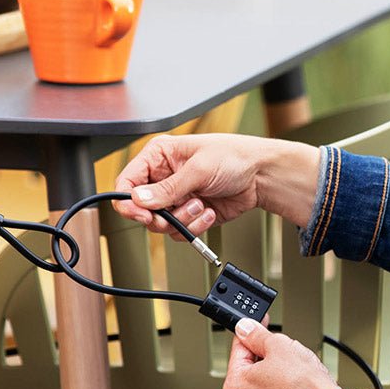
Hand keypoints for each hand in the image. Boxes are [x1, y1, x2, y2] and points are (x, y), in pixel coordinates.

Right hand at [113, 133, 320, 237]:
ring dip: (182, 220)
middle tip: (172, 215)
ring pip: (161, 224)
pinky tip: (209, 212)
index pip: (128, 181)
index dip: (129, 200)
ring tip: (201, 205)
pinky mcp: (189, 215)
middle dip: (159, 216)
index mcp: (158, 157)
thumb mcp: (198, 169)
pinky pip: (180, 231)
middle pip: (141, 209)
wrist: (261, 176)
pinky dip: (195, 227)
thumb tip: (140, 200)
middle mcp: (164, 178)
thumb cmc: (234, 157)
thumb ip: (168, 188)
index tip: (141, 213)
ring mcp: (177, 198)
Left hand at [223, 318, 344, 388]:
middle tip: (286, 349)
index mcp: (235, 386)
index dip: (251, 332)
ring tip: (299, 368)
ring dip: (280, 369)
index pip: (239, 349)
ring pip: (268, 380)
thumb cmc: (304, 386)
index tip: (259, 323)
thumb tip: (245, 328)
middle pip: (253, 366)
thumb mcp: (278, 346)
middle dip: (269, 353)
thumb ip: (257, 335)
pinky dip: (289, 386)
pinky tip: (302, 382)